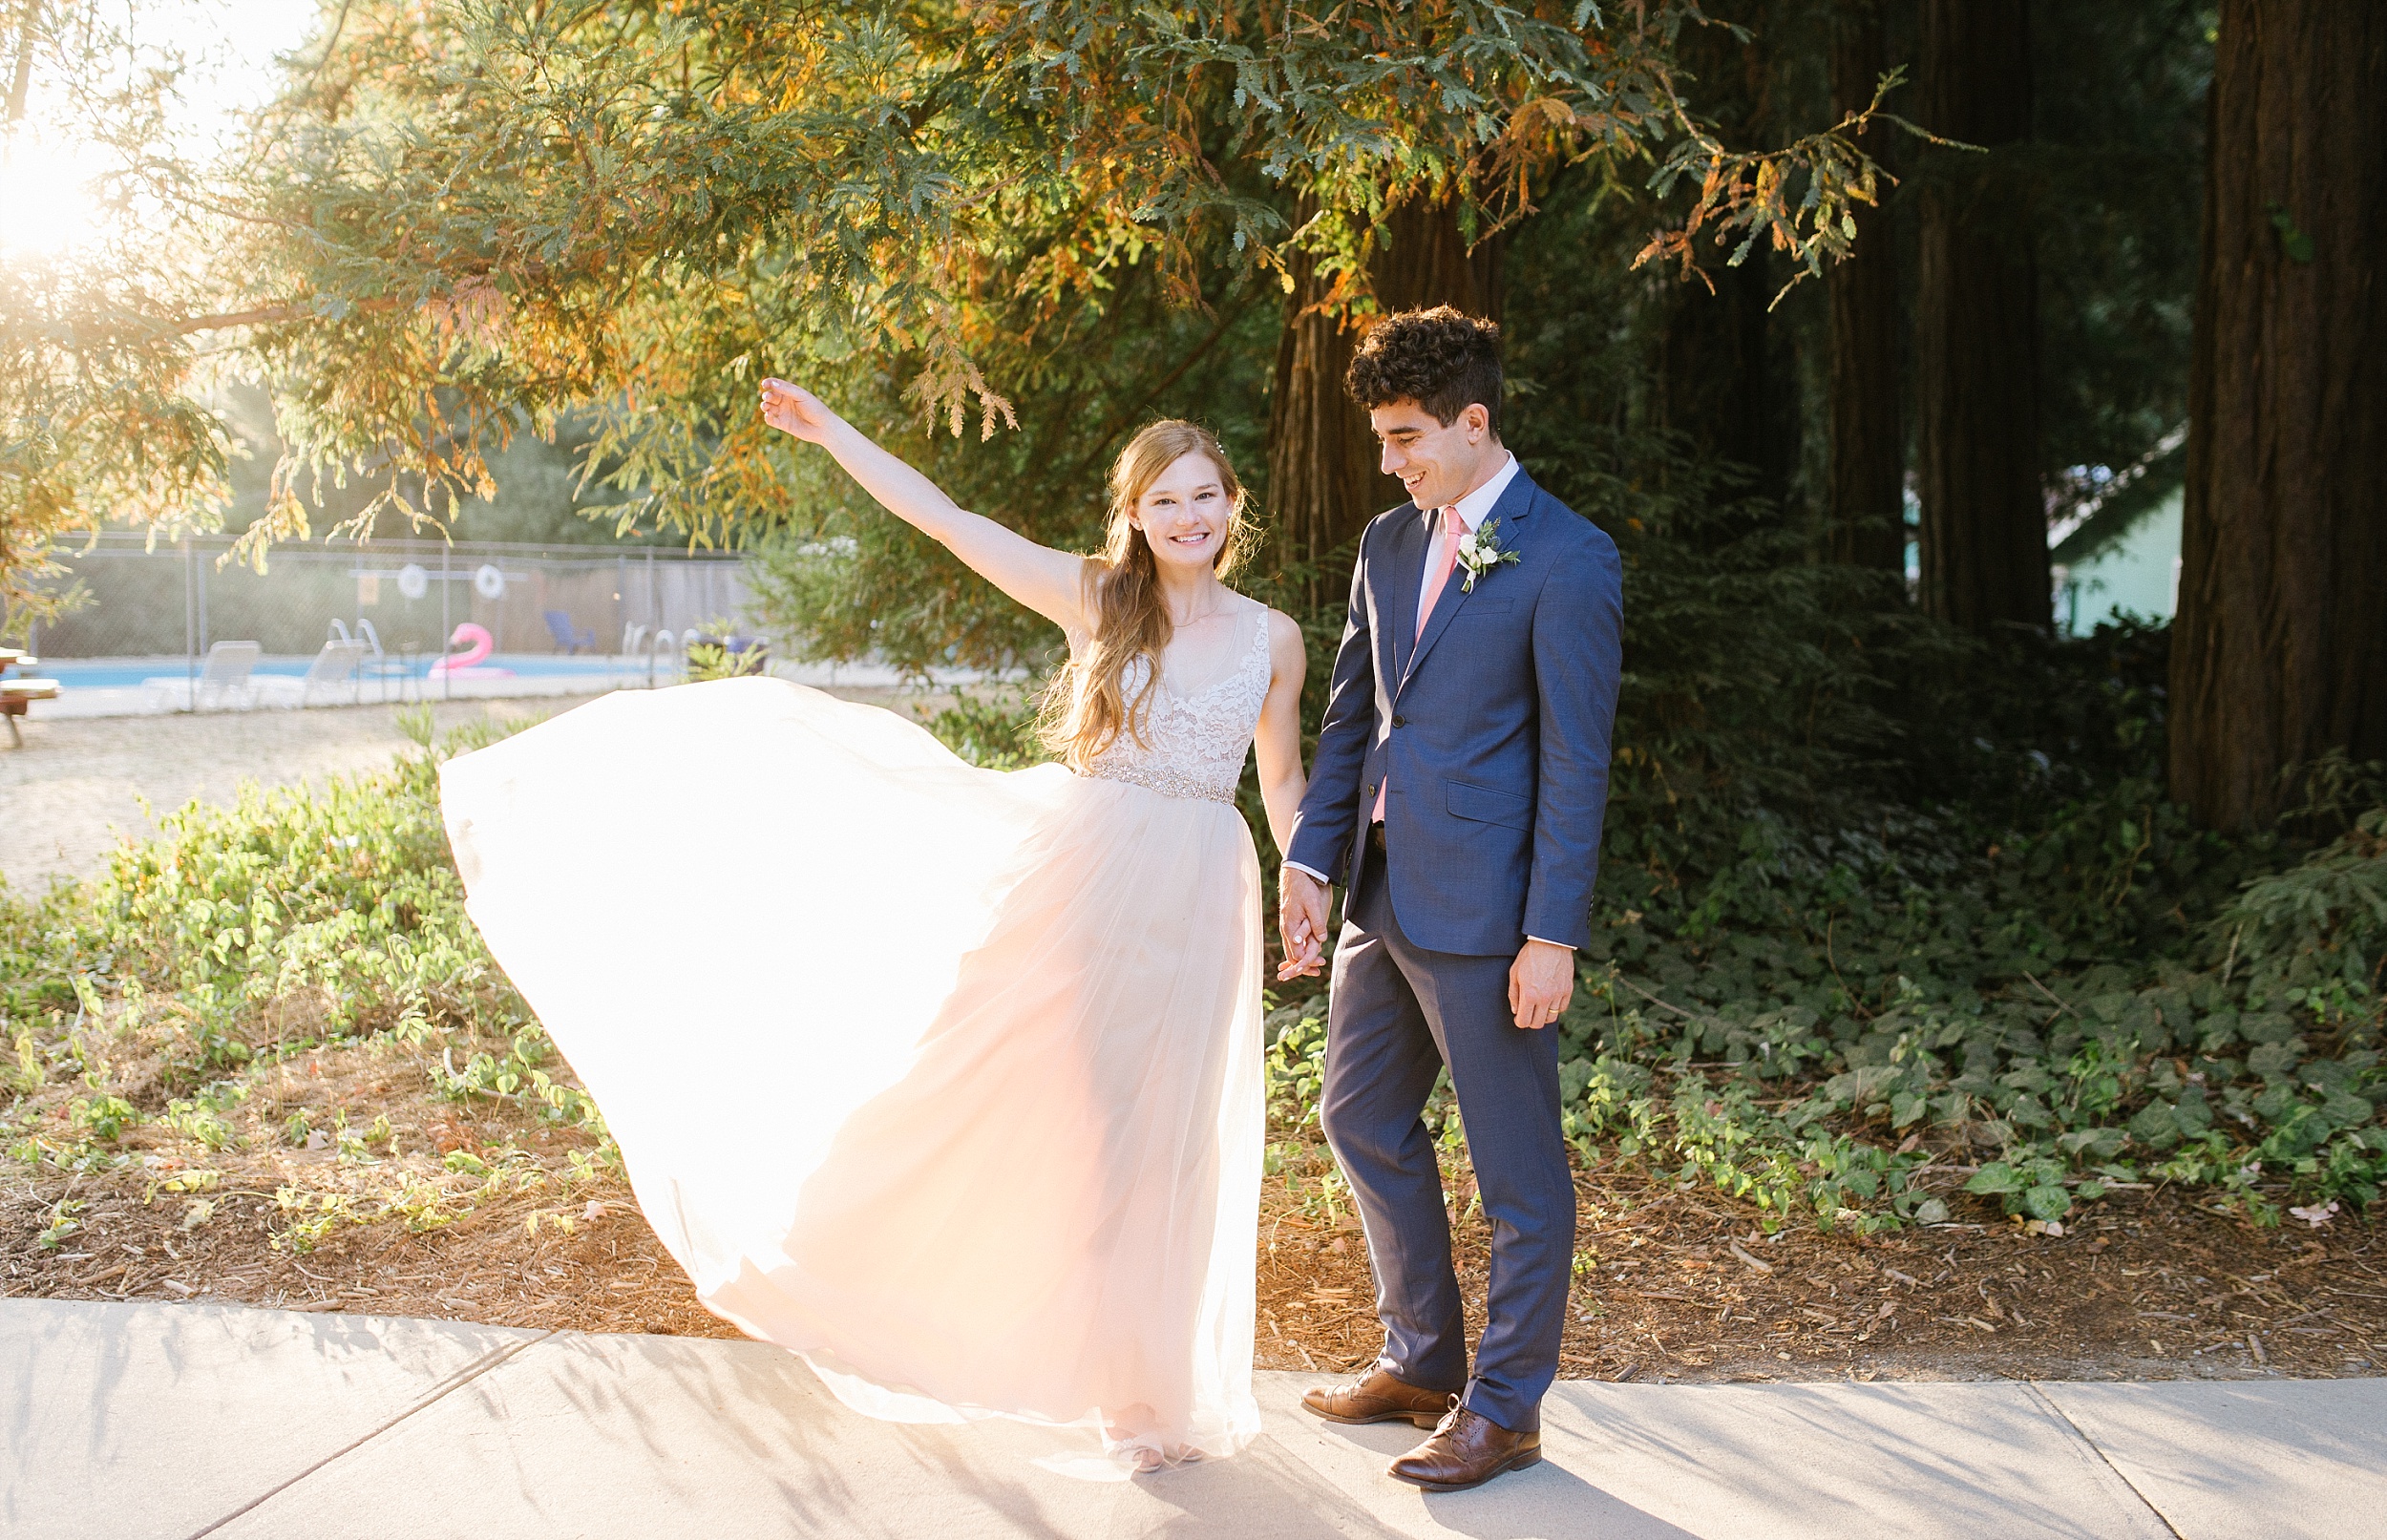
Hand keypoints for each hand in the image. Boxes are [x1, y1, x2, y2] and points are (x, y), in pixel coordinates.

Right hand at [760, 378, 843, 443]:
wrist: (823, 427)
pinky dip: (768, 417)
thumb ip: (787, 390)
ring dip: (765, 406)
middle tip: (767, 397)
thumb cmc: (815, 408)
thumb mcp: (801, 396)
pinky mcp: (783, 424)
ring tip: (766, 406)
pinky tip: (768, 416)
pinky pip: (771, 420)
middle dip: (767, 396)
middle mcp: (786, 402)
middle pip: (771, 396)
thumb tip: (772, 383)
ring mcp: (784, 413)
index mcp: (791, 392)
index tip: (764, 384)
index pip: (776, 385)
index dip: (769, 383)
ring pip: (769, 408)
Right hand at [1277, 866, 1329, 980]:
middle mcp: (1287, 930)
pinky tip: (1308, 953)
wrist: (1295, 874)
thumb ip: (1316, 923)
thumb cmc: (1303, 888)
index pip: (1296, 953)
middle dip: (1303, 966)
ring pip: (1292, 949)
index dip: (1306, 963)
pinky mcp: (1292, 923)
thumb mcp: (1312, 904)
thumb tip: (1321, 939)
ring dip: (1302, 959)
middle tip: (1317, 972)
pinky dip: (1300, 950)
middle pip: (1292, 955)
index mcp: (1290, 927)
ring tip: (1316, 966)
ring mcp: (1288, 927)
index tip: (1317, 969)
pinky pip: (1294, 942)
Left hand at [1508, 939, 1572, 1030]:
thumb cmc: (1529, 956)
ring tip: (1539, 1008)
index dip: (1519, 1022)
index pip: (1524, 1021)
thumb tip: (1516, 1011)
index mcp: (1529, 995)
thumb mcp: (1514, 973)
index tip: (1519, 1018)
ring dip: (1543, 1016)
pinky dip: (1555, 1008)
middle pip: (1538, 1023)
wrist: (1550, 942)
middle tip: (1528, 1014)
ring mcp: (1558, 995)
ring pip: (1551, 1018)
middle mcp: (1544, 998)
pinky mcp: (1568, 990)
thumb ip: (1513, 995)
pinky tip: (1549, 1000)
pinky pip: (1562, 1008)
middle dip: (1531, 1021)